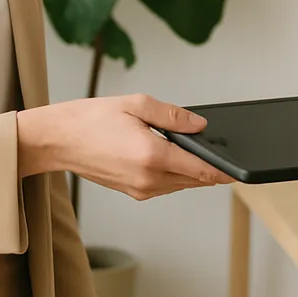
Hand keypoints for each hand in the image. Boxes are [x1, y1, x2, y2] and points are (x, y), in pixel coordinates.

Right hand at [17, 94, 233, 199]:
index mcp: (152, 156)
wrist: (57, 140)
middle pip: (194, 180)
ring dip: (191, 172)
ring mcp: (140, 189)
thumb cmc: (90, 119)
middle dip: (210, 169)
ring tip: (195, 151)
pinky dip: (174, 174)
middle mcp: (148, 179)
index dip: (224, 170)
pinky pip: (164, 186)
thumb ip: (172, 116)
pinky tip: (172, 157)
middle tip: (222, 155)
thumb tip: (199, 125)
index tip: (240, 168)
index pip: (201, 170)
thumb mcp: (136, 104)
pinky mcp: (132, 192)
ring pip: (180, 185)